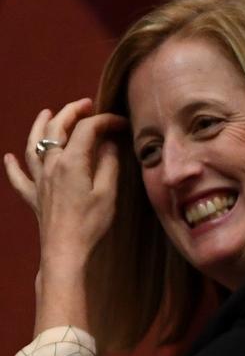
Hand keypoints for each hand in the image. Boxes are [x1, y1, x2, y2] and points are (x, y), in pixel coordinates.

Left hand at [4, 98, 127, 333]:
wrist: (66, 250)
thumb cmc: (91, 223)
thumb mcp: (108, 192)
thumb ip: (108, 164)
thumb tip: (109, 144)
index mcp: (72, 161)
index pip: (87, 129)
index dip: (105, 120)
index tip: (121, 123)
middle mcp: (51, 165)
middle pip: (57, 129)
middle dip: (72, 112)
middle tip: (87, 105)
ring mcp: (39, 180)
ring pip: (34, 145)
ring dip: (40, 126)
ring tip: (46, 112)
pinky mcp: (34, 197)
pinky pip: (18, 178)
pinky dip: (13, 166)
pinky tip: (9, 157)